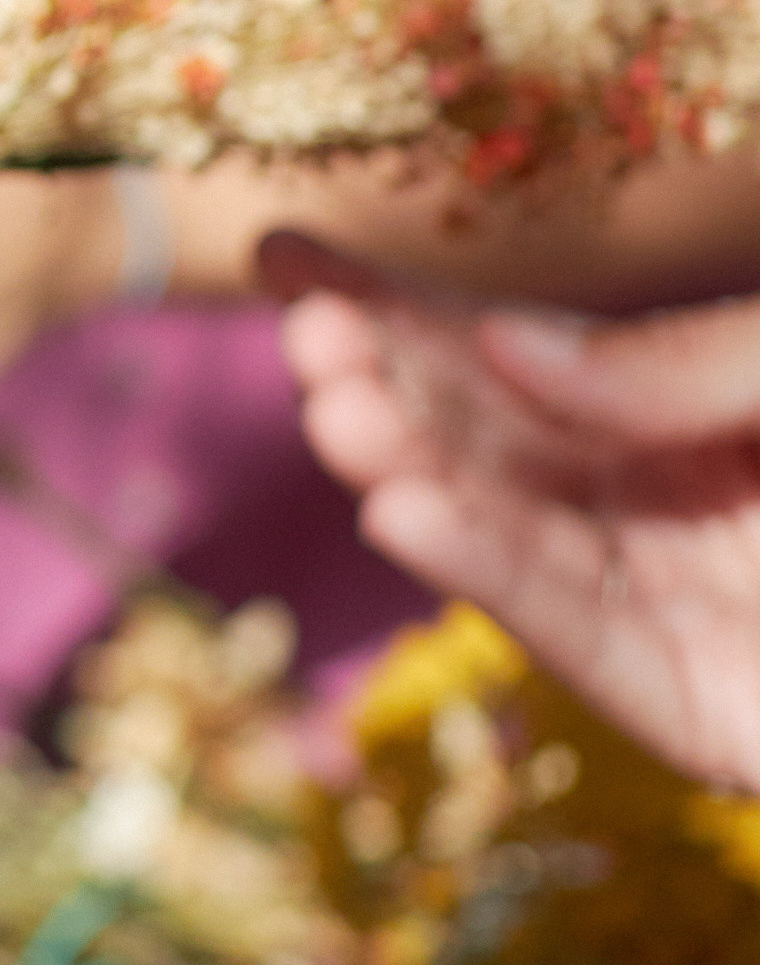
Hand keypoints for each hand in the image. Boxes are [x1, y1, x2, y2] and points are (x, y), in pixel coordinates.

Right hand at [276, 240, 759, 789]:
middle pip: (483, 441)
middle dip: (385, 384)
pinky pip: (569, 633)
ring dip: (410, 474)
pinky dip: (480, 574)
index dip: (389, 306)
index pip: (503, 351)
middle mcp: (641, 504)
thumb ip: (677, 359)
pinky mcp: (684, 709)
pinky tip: (400, 513)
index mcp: (665, 413)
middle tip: (312, 336)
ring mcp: (654, 606)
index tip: (280, 256)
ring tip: (338, 415)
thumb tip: (499, 336)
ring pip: (503, 534)